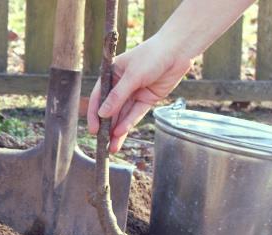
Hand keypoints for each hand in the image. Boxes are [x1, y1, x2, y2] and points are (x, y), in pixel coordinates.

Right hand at [87, 35, 192, 152]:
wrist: (177, 51)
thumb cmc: (152, 56)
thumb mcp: (132, 76)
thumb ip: (118, 96)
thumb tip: (102, 114)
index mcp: (112, 74)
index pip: (99, 96)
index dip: (95, 113)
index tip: (93, 129)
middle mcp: (121, 84)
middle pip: (111, 108)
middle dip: (107, 126)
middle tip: (102, 142)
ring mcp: (135, 92)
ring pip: (123, 114)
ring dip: (117, 130)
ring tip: (112, 146)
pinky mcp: (147, 99)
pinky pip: (135, 114)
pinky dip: (129, 123)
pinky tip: (121, 134)